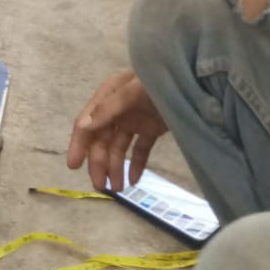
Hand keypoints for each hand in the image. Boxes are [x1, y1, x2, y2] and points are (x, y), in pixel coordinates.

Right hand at [67, 69, 167, 193]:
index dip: (79, 144)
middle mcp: (118, 109)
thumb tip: (83, 126)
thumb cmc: (160, 80)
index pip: (87, 123)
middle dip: (99, 163)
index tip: (74, 166)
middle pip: (103, 139)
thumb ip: (109, 109)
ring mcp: (135, 119)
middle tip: (100, 187)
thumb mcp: (133, 91)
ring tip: (118, 189)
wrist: (195, 80)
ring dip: (115, 167)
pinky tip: (134, 180)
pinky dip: (137, 164)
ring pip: (119, 147)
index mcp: (108, 96)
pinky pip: (140, 148)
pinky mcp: (152, 128)